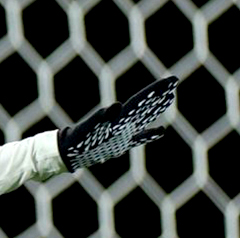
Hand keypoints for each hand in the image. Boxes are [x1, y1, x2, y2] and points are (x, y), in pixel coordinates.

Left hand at [58, 76, 177, 171]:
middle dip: (158, 94)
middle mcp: (123, 121)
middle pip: (144, 105)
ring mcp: (123, 131)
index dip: (156, 90)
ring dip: (156, 108)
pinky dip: (150, 134)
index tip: (171, 80)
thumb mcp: (91, 126)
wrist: (69, 151)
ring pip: (144, 117)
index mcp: (119, 115)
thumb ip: (103, 116)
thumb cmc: (79, 138)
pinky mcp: (121, 143)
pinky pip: (139, 138)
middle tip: (173, 83)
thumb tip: (117, 105)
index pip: (141, 100)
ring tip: (169, 98)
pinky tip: (161, 131)